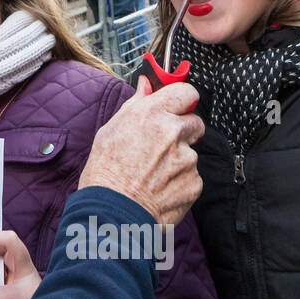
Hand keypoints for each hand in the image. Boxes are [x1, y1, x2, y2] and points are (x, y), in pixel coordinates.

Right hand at [78, 77, 203, 225]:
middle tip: (162, 146)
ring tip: (153, 173)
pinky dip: (180, 181)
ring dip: (178, 159)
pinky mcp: (194, 182)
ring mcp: (186, 159)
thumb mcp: (110, 130)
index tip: (179, 105)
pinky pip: (192, 176)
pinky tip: (160, 187)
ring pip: (191, 152)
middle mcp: (172, 133)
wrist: (111, 213)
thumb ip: (135, 105)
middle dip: (182, 131)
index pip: (185, 91)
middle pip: (194, 121)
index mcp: (151, 115)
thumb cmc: (105, 173)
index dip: (183, 98)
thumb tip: (145, 85)